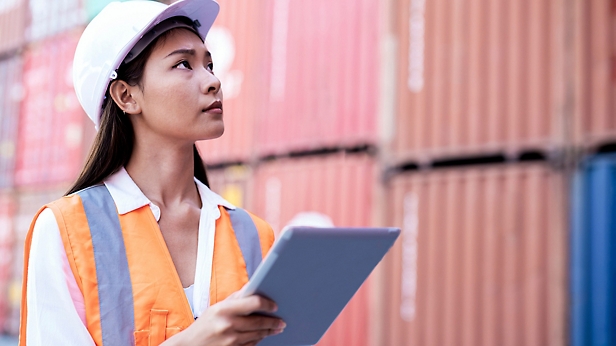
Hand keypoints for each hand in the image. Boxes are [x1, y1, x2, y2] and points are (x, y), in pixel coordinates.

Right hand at [163, 292, 284, 345]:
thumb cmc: (204, 324)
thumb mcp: (216, 308)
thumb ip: (235, 299)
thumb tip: (252, 288)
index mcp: (224, 309)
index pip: (254, 303)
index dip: (267, 304)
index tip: (274, 306)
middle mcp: (228, 325)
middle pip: (259, 322)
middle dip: (273, 322)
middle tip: (281, 321)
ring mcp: (230, 340)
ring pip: (257, 335)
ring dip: (269, 332)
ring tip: (276, 328)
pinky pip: (251, 345)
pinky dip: (258, 340)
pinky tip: (262, 336)